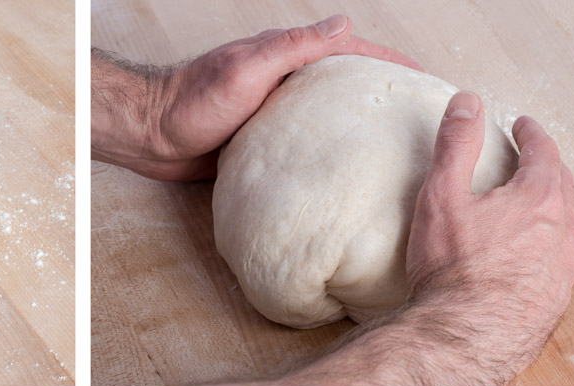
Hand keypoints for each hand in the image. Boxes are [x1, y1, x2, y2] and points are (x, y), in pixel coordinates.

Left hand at [93, 14, 421, 180]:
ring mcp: (274, 112)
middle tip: (417, 116)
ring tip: (391, 148)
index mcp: (287, 56)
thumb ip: (293, 47)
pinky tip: (341, 173)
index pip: (350, 54)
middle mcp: (284, 82)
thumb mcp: (247, 68)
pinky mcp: (261, 142)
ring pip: (325, 117)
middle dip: (379, 96)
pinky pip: (302, 146)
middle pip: (342, 85)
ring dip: (355, 128)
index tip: (422, 78)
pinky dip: (324, 153)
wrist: (152, 135)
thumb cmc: (192, 100)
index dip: (388, 64)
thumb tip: (344, 24)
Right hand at [404, 92, 573, 385]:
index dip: (532, 135)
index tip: (523, 127)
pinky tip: (525, 259)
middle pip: (562, 188)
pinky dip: (543, 249)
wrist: (463, 336)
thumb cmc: (452, 269)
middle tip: (531, 161)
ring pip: (563, 228)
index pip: (544, 153)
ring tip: (529, 210)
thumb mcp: (443, 196)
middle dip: (547, 169)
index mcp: (539, 199)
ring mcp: (561, 268)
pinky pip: (555, 263)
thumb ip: (456, 146)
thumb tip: (467, 103)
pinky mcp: (554, 300)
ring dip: (549, 212)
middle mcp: (561, 231)